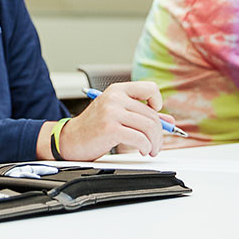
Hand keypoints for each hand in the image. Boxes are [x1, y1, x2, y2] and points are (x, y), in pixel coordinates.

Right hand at [56, 81, 174, 159]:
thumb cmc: (94, 127)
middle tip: (156, 144)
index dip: (158, 102)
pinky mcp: (110, 128)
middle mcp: (115, 98)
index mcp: (117, 90)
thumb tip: (169, 121)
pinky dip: (146, 147)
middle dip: (159, 133)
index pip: (150, 88)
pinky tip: (143, 150)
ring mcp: (112, 112)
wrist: (70, 139)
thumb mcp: (117, 114)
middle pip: (152, 115)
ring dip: (155, 142)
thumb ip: (142, 115)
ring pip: (149, 127)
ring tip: (150, 149)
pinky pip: (140, 139)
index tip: (155, 114)